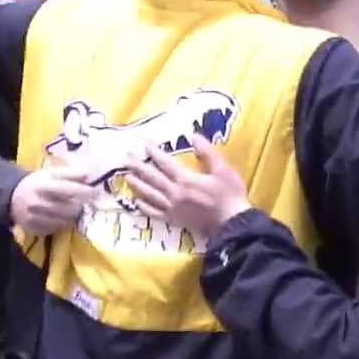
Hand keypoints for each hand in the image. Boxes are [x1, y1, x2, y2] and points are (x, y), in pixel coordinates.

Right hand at [9, 163, 95, 235]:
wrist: (12, 197)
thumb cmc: (37, 183)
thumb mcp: (51, 173)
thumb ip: (70, 173)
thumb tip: (88, 175)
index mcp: (42, 186)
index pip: (68, 190)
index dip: (85, 192)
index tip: (97, 193)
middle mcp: (37, 203)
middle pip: (69, 209)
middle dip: (81, 206)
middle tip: (86, 203)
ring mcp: (34, 219)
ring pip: (65, 222)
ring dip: (73, 216)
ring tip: (73, 209)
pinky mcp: (34, 230)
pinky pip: (56, 229)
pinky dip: (62, 224)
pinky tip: (60, 217)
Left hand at [124, 135, 251, 237]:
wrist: (231, 222)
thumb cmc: (229, 194)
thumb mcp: (223, 169)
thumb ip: (207, 152)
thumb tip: (194, 136)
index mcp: (185, 179)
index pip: (165, 163)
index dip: (154, 152)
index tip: (143, 144)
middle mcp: (174, 193)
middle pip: (152, 178)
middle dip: (139, 167)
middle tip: (126, 158)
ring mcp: (172, 208)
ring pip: (150, 195)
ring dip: (138, 185)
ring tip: (128, 177)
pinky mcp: (173, 220)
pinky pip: (154, 213)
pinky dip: (144, 206)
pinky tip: (137, 202)